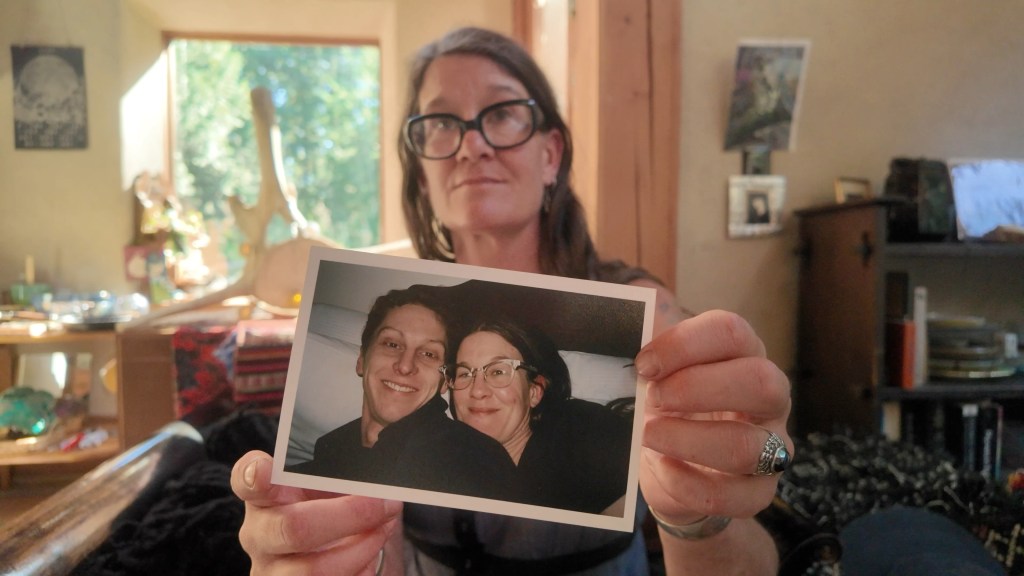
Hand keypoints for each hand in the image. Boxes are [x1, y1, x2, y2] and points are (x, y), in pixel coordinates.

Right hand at [230, 450, 402, 574]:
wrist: (321, 549)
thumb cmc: (322, 509)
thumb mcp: (324, 487)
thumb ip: (341, 475)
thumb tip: (380, 479)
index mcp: (264, 497)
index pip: (247, 481)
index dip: (253, 476)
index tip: (263, 470)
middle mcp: (260, 535)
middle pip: (294, 528)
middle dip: (351, 515)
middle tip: (385, 504)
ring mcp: (272, 570)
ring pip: (315, 570)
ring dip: (362, 548)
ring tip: (382, 530)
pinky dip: (362, 571)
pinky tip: (368, 558)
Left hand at [634, 310, 791, 526]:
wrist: (672, 469)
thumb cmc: (667, 407)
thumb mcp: (658, 373)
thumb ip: (651, 345)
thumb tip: (633, 313)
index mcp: (744, 355)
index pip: (731, 332)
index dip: (684, 344)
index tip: (644, 364)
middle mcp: (769, 398)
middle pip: (760, 381)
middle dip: (695, 388)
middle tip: (652, 398)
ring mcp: (771, 448)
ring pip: (746, 446)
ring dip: (687, 440)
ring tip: (649, 435)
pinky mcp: (758, 493)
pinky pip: (732, 495)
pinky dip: (686, 483)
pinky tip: (661, 467)